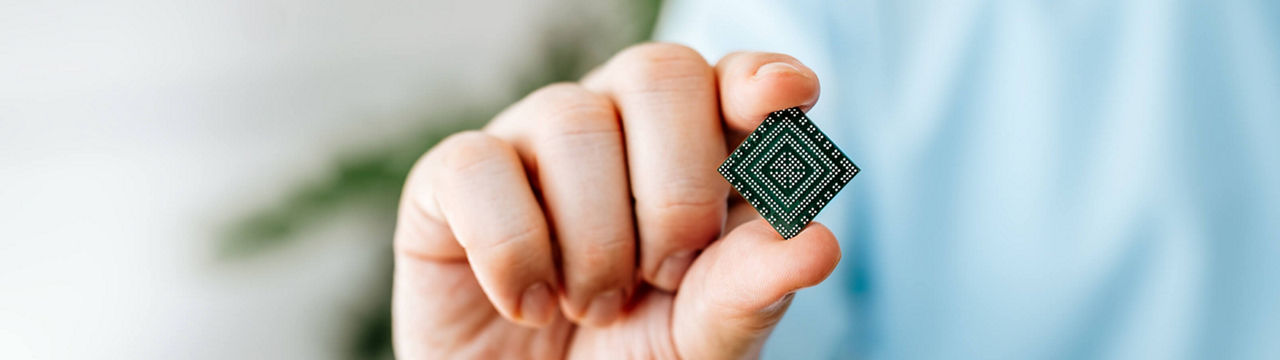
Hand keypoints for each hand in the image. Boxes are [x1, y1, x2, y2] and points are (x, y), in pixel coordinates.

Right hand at [393, 43, 840, 358]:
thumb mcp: (702, 339)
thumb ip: (751, 290)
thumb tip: (817, 243)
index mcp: (697, 150)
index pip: (735, 80)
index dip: (758, 80)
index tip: (785, 98)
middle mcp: (618, 126)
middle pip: (659, 73)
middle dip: (678, 190)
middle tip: (663, 275)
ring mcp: (533, 142)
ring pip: (573, 120)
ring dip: (595, 241)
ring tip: (591, 307)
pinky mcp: (453, 176)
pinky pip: (479, 167)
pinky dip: (513, 251)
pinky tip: (526, 303)